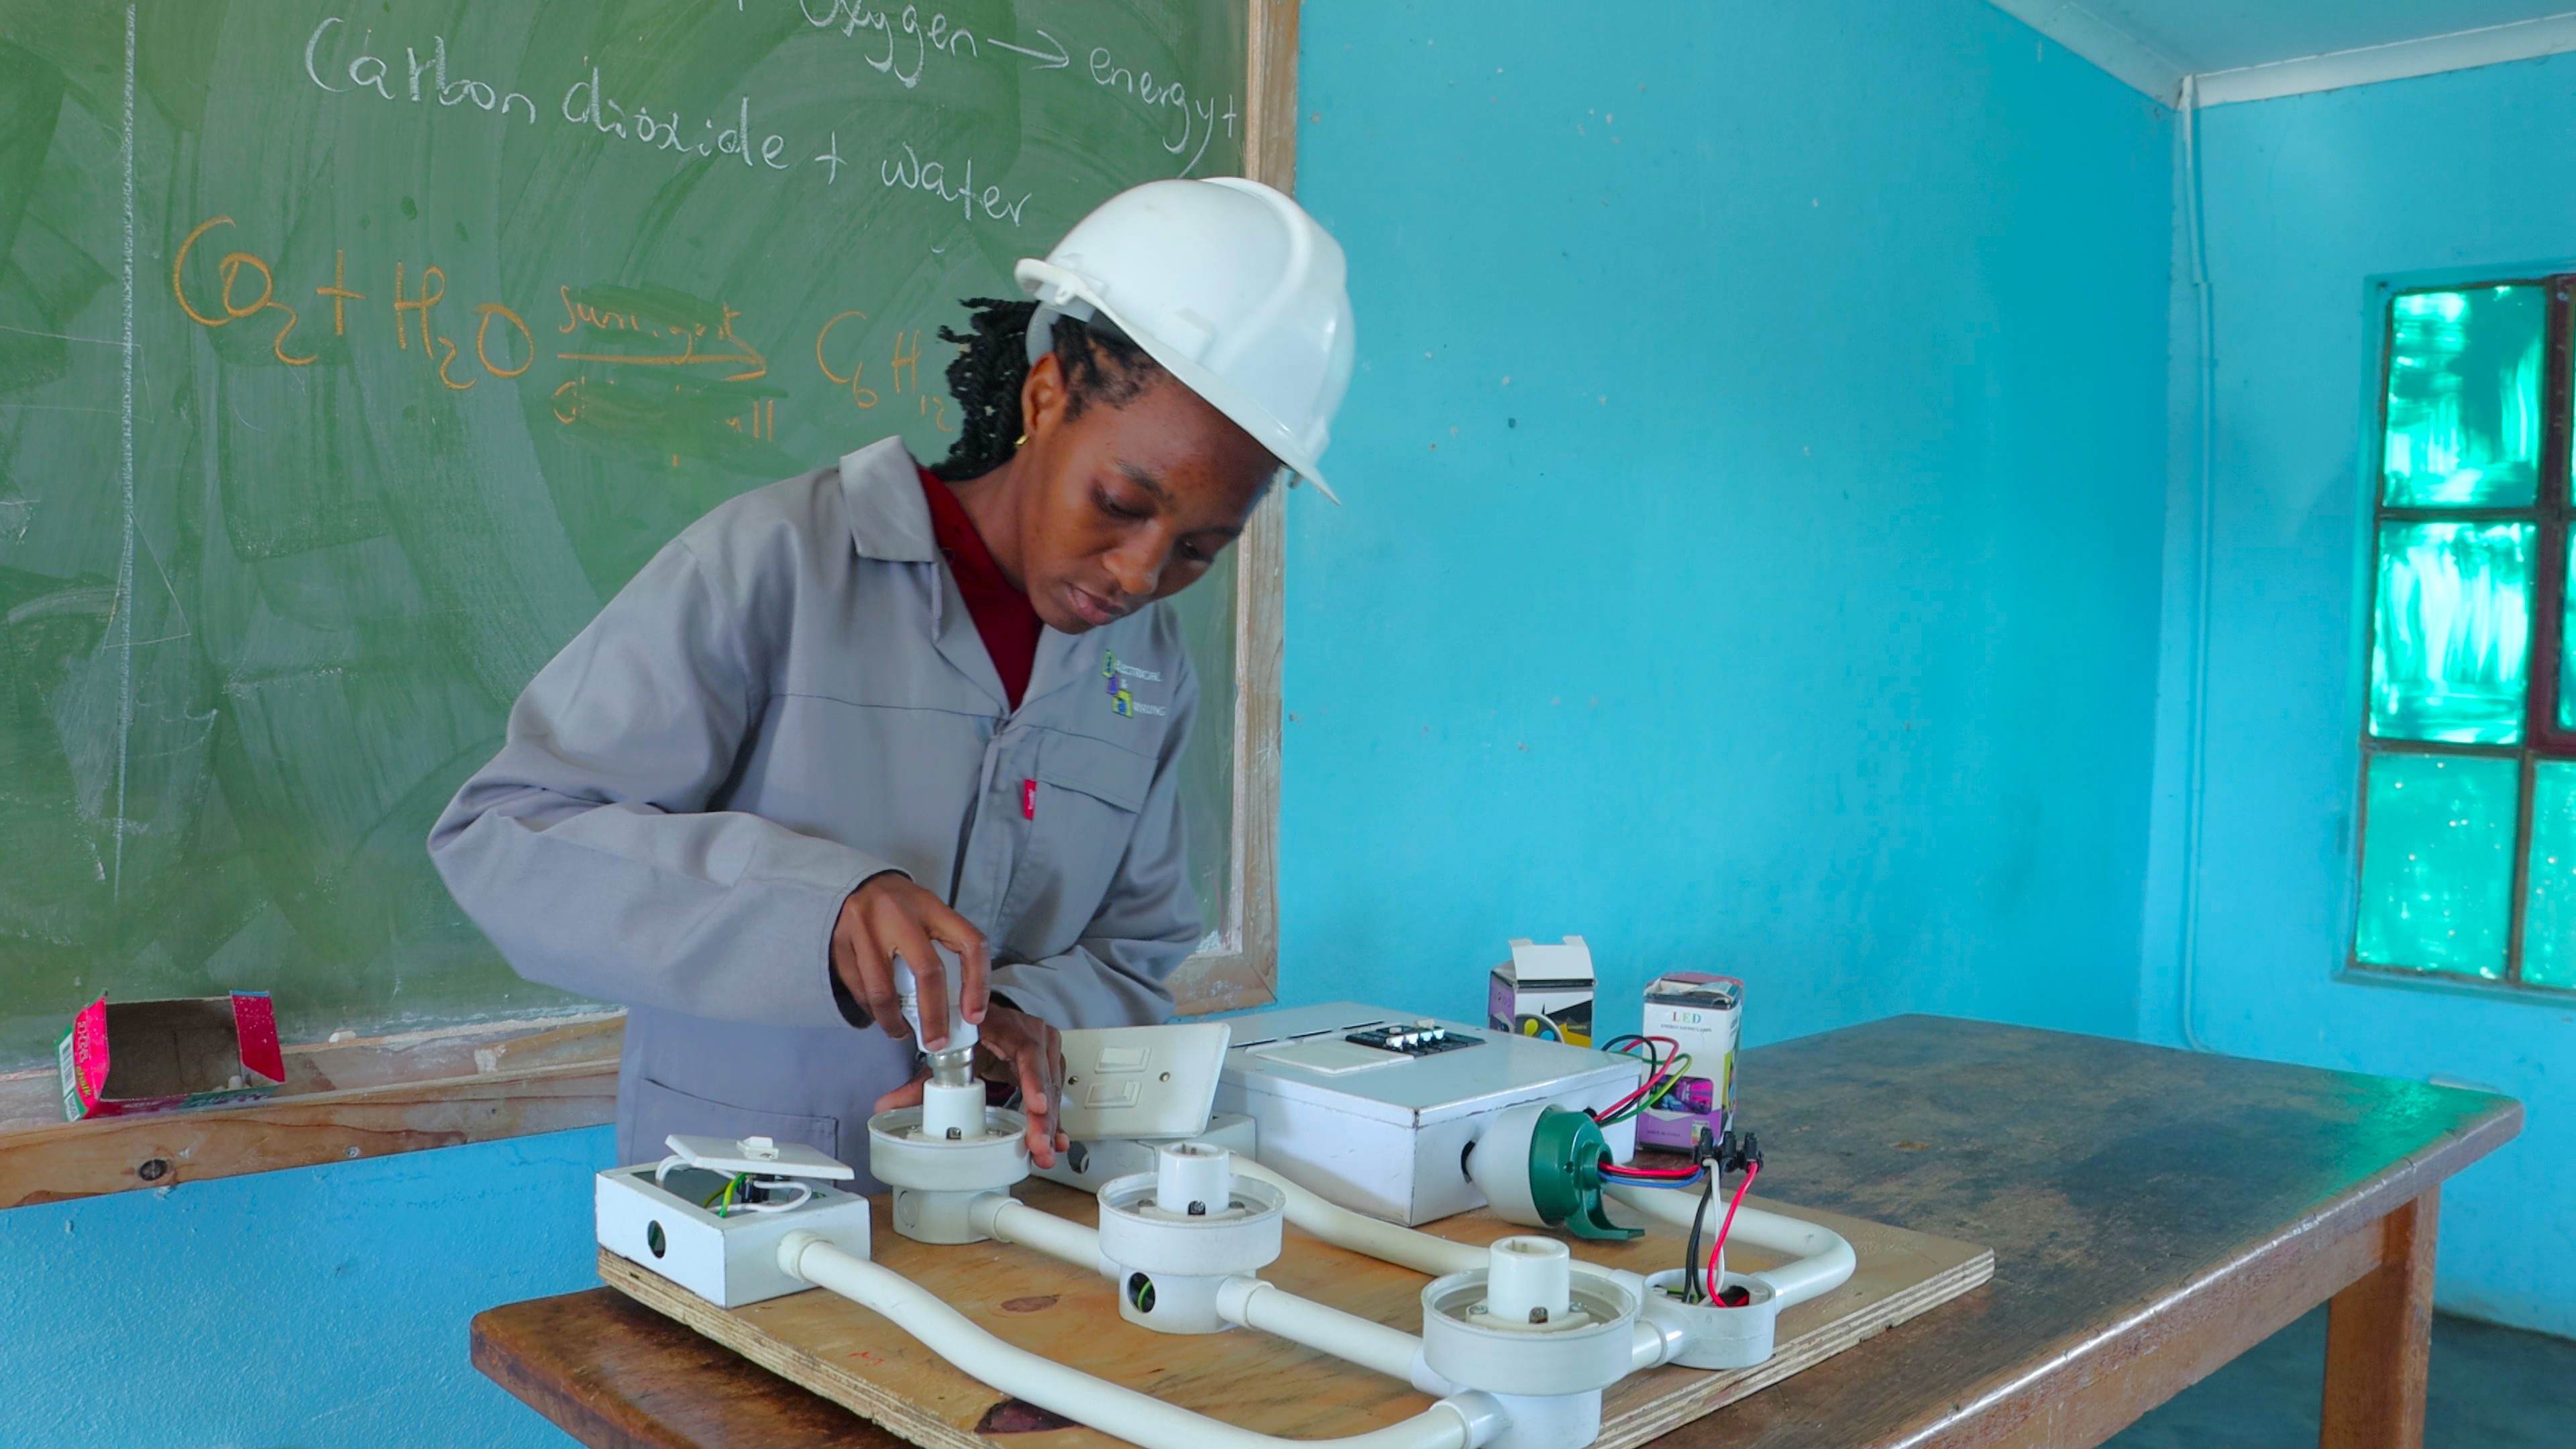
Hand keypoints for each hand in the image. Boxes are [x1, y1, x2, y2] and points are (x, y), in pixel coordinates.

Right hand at [831, 873, 989, 1050]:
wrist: (855, 882)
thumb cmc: (902, 907)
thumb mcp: (929, 914)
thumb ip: (944, 949)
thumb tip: (960, 1007)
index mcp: (931, 906)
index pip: (969, 943)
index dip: (978, 983)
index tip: (974, 1016)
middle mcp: (898, 914)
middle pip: (927, 972)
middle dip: (933, 1016)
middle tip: (936, 1042)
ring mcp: (865, 928)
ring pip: (883, 990)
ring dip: (894, 1021)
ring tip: (901, 1032)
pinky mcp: (839, 943)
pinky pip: (858, 989)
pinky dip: (871, 1009)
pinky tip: (878, 1012)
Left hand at [872, 1005, 1069, 1166]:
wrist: (991, 1023)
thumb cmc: (975, 1034)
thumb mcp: (950, 1054)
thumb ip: (920, 1083)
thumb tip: (886, 1105)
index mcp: (1011, 1027)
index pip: (1028, 1052)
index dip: (1034, 1080)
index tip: (1037, 1106)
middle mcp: (1036, 1037)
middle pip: (1045, 1079)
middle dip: (1043, 1117)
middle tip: (1037, 1145)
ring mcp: (1048, 1054)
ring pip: (1053, 1092)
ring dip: (1050, 1125)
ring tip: (1043, 1152)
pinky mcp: (1051, 1070)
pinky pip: (1056, 1098)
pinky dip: (1055, 1123)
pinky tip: (1056, 1142)